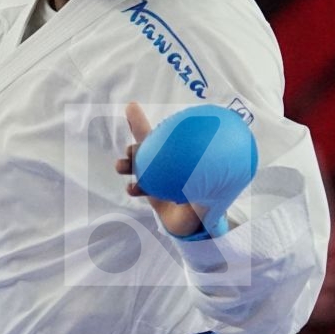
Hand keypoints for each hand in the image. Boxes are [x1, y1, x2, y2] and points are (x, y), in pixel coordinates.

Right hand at [115, 102, 204, 237]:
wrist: (195, 226)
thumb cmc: (206, 205)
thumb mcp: (209, 193)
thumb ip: (210, 184)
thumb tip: (214, 170)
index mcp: (180, 157)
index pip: (166, 134)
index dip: (148, 121)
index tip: (131, 107)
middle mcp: (168, 163)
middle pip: (148, 147)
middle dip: (136, 144)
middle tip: (130, 150)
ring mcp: (156, 176)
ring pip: (138, 164)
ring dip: (127, 163)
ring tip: (120, 166)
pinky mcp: (149, 191)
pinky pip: (136, 186)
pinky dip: (132, 186)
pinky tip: (131, 189)